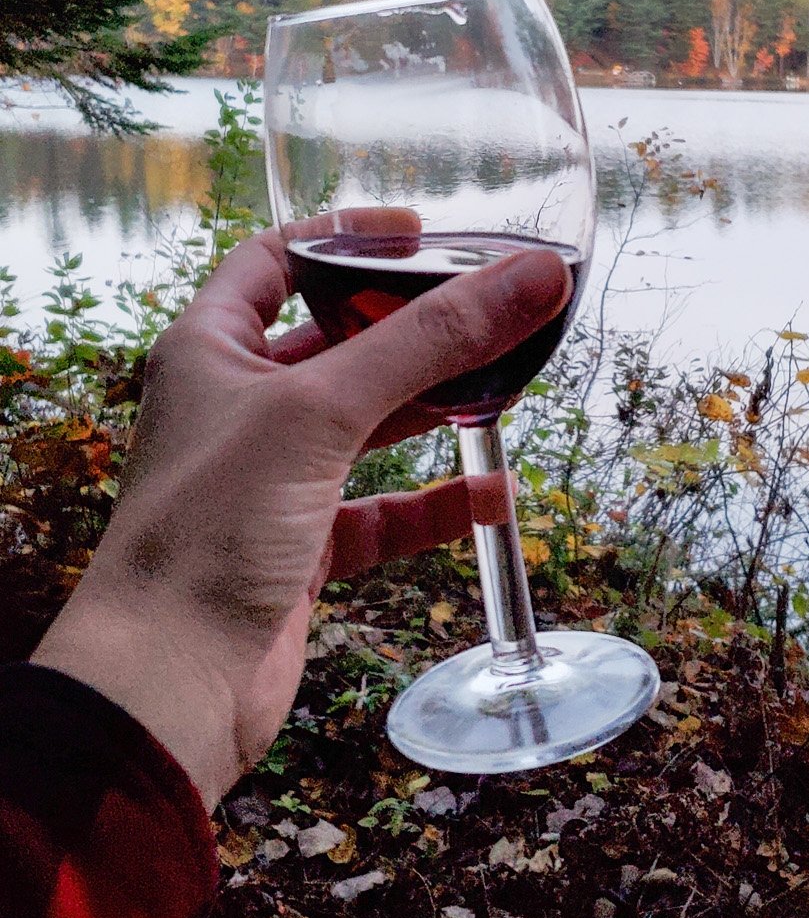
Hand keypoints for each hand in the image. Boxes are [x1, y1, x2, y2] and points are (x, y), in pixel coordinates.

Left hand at [33, 217, 570, 808]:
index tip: (421, 234)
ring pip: (364, 427)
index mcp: (208, 350)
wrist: (169, 682)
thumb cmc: (209, 530)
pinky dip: (431, 502)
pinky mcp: (297, 549)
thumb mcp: (323, 412)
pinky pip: (378, 513)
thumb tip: (531, 278)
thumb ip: (430, 341)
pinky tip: (489, 494)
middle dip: (410, 331)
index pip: (273, 262)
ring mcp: (267, 481)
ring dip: (431, 411)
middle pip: (334, 345)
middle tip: (485, 313)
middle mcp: (234, 409)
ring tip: (506, 387)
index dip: (343, 240)